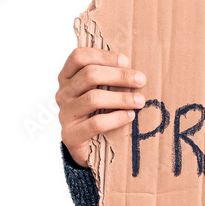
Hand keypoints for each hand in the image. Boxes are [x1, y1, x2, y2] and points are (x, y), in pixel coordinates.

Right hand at [56, 48, 145, 166]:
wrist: (88, 149)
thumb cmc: (98, 113)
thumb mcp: (101, 92)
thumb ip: (110, 79)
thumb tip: (137, 71)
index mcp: (68, 78)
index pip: (79, 57)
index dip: (102, 56)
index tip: (125, 61)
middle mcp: (63, 93)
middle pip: (89, 75)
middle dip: (119, 76)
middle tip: (141, 81)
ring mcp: (65, 114)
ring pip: (93, 98)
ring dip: (121, 98)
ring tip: (140, 101)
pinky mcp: (71, 135)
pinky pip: (96, 123)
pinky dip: (116, 118)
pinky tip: (130, 116)